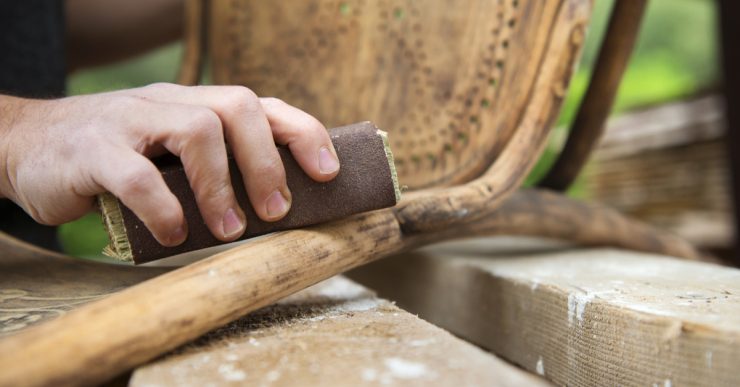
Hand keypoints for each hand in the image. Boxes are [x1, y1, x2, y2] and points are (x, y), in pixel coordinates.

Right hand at [0, 83, 339, 245]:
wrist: (26, 145)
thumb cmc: (115, 159)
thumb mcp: (168, 156)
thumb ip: (211, 171)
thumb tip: (276, 209)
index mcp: (194, 104)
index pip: (260, 105)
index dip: (301, 133)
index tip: (328, 173)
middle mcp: (167, 102)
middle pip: (236, 108)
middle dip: (267, 162)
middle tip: (278, 211)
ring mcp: (129, 120)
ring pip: (194, 130)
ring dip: (222, 186)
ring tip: (231, 229)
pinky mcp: (91, 150)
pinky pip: (136, 175)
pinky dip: (165, 208)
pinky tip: (175, 234)